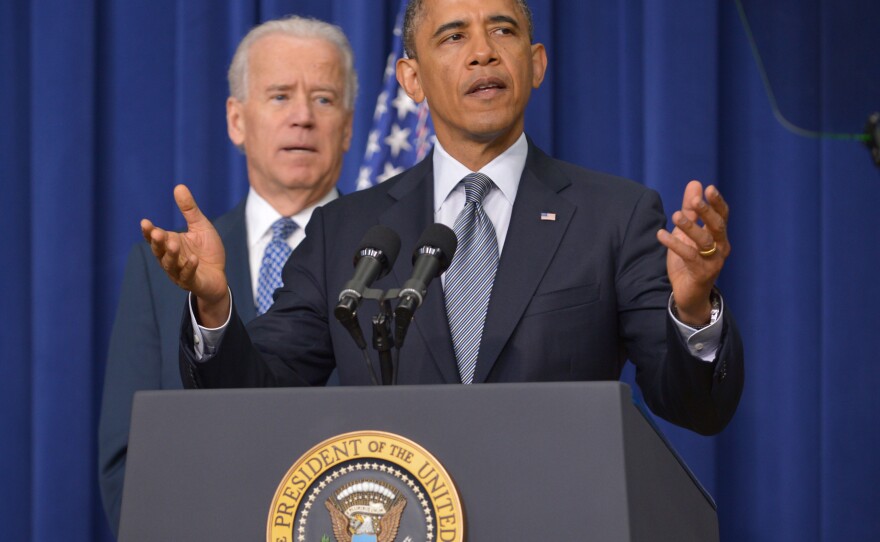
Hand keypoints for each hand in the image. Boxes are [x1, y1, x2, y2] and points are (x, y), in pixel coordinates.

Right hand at [141, 184, 229, 325]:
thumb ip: (189, 210)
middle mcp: (171, 259)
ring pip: (170, 264)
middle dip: (157, 242)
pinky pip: (188, 276)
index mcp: (170, 244)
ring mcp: (179, 272)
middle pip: (159, 251)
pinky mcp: (191, 282)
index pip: (155, 238)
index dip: (149, 231)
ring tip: (174, 244)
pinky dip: (189, 268)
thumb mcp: (200, 227)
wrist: (219, 276)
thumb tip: (179, 186)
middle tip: (157, 232)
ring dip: (171, 255)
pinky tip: (193, 259)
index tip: (145, 222)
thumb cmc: (207, 251)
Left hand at [656, 180, 729, 325]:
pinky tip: (660, 234)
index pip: (722, 215)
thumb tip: (695, 183)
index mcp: (719, 236)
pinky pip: (689, 256)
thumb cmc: (689, 261)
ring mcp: (713, 261)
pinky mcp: (702, 273)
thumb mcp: (687, 233)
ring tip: (675, 216)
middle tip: (694, 201)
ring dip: (690, 227)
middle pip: (717, 226)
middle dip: (707, 212)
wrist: (689, 294)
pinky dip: (674, 244)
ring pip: (704, 241)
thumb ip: (690, 210)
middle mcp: (720, 247)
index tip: (709, 188)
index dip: (717, 202)